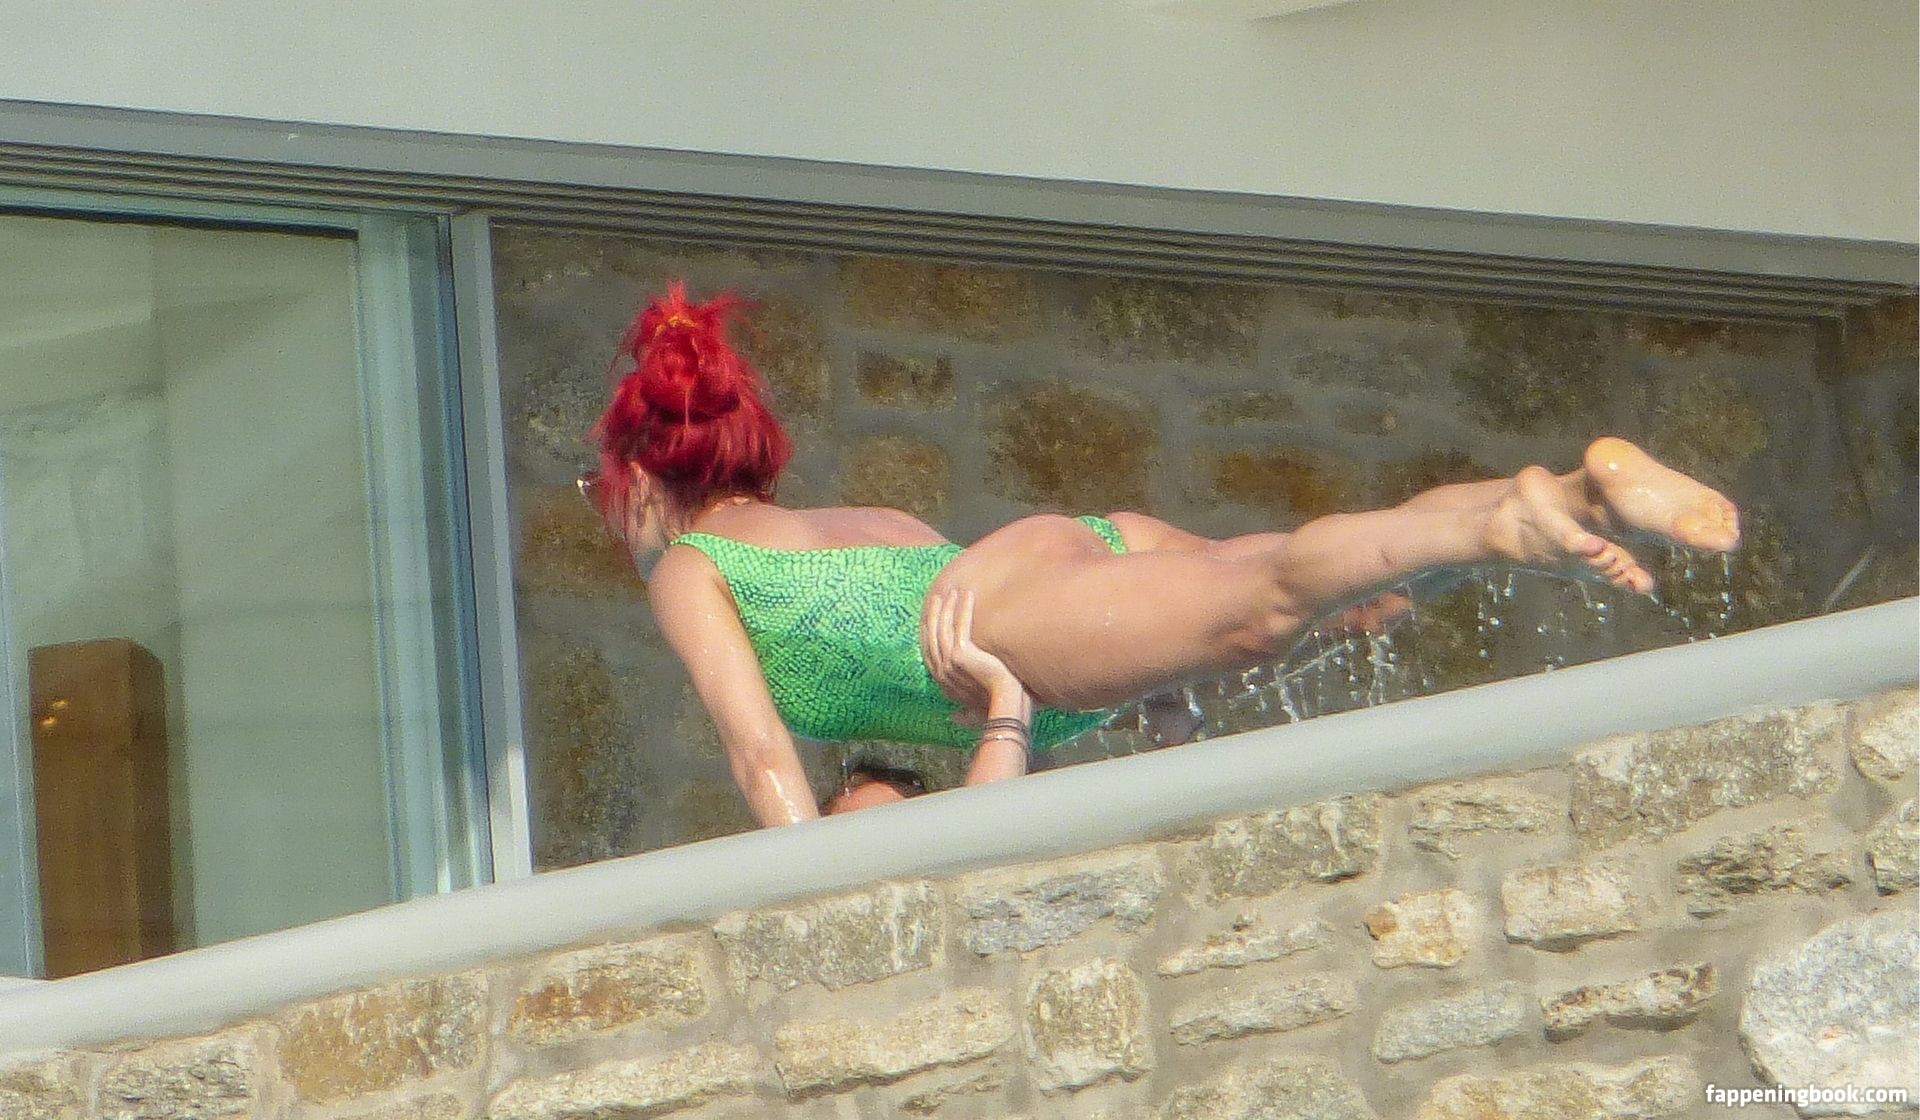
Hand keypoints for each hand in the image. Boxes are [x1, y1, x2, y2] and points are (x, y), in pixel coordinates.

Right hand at [924, 588, 1022, 722]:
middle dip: (935, 614)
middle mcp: (941, 670)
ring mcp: (949, 662)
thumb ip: (963, 714)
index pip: (929, 649)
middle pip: (933, 635)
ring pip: (944, 627)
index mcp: (942, 679)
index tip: (934, 615)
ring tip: (952, 591)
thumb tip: (954, 720)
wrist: (1005, 704)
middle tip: (939, 597)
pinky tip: (967, 595)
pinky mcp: (961, 653)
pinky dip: (963, 609)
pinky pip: (960, 625)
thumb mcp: (974, 709)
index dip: (930, 630)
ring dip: (947, 607)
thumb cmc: (993, 708)